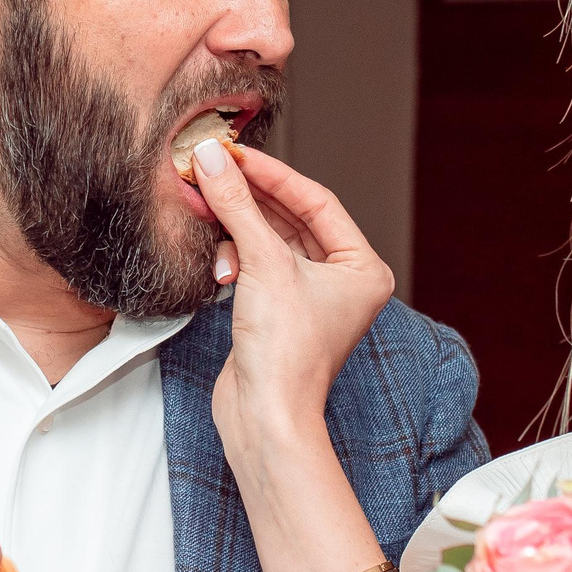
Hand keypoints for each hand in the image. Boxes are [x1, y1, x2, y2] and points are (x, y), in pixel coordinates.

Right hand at [187, 139, 393, 460]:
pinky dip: (236, 256)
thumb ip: (238, 206)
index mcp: (363, 267)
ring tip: (207, 205)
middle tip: (213, 170)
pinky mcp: (278, 313)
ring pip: (270, 241)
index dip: (273, 174)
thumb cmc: (285, 355)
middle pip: (292, 218)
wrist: (265, 417)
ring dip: (238, 227)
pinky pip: (257, 266)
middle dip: (250, 197)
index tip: (234, 154)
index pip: (316, 201)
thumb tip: (213, 161)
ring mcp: (310, 298)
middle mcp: (343, 281)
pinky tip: (219, 260)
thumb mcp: (263, 265)